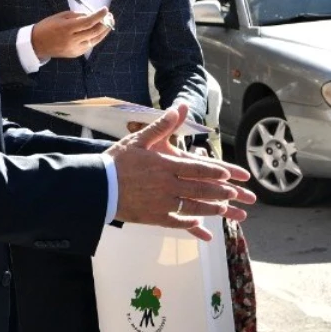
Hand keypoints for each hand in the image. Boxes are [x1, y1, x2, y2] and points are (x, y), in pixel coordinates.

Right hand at [31, 9, 111, 60]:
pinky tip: (98, 32)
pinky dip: (95, 38)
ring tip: (108, 24)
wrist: (36, 44)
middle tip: (110, 16)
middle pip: (94, 32)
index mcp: (67, 28)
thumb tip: (91, 15)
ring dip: (103, 32)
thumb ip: (77, 16)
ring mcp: (74, 49)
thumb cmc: (47, 27)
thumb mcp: (60, 17)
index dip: (99, 15)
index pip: (88, 21)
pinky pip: (89, 45)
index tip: (105, 9)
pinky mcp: (75, 54)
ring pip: (94, 40)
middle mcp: (72, 40)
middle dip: (104, 23)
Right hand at [108, 104, 255, 240]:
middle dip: (219, 192)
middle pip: (199, 189)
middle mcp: (167, 186)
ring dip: (210, 209)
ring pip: (192, 207)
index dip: (215, 172)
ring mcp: (161, 204)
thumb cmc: (117, 161)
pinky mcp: (153, 218)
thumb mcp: (139, 139)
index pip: (197, 168)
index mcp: (165, 165)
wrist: (97, 187)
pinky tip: (198, 224)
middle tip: (234, 194)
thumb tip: (179, 107)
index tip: (229, 175)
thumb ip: (162, 126)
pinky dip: (189, 224)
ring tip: (223, 210)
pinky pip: (176, 222)